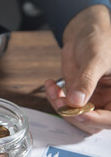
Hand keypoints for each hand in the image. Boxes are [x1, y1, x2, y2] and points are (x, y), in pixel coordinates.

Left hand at [45, 5, 110, 133]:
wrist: (85, 34)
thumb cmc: (99, 41)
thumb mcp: (95, 59)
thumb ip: (86, 81)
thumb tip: (76, 101)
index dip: (95, 120)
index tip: (78, 113)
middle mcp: (107, 101)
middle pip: (91, 123)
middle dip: (72, 114)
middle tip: (60, 100)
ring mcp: (91, 101)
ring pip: (74, 117)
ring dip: (60, 107)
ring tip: (53, 90)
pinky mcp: (76, 98)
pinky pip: (63, 106)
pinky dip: (54, 99)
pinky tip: (50, 86)